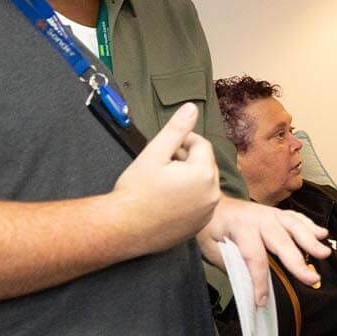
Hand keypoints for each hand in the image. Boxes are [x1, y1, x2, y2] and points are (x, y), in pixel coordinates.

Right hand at [110, 104, 221, 251]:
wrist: (123, 228)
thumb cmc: (136, 190)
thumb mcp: (154, 153)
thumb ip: (176, 129)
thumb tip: (192, 108)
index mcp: (204, 173)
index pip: (201, 145)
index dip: (182, 142)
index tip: (163, 149)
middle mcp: (212, 194)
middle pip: (204, 164)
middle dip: (186, 160)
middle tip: (160, 166)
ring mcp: (207, 213)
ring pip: (202, 184)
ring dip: (187, 178)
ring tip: (162, 183)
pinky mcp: (200, 226)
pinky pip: (199, 203)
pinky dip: (188, 197)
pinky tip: (167, 199)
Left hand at [197, 198, 330, 305]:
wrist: (212, 204)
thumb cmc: (211, 228)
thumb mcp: (211, 248)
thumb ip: (231, 264)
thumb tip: (249, 285)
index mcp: (241, 227)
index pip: (254, 258)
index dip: (260, 281)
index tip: (262, 301)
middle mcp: (260, 218)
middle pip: (282, 242)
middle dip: (297, 262)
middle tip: (312, 278)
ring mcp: (271, 213)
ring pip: (294, 226)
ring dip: (311, 240)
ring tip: (324, 253)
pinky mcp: (277, 213)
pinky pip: (296, 218)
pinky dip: (310, 225)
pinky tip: (322, 234)